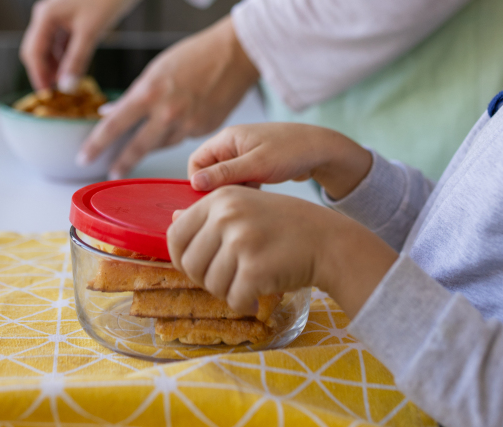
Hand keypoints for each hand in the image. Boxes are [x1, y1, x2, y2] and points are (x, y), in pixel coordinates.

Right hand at [20, 0, 184, 90]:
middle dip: (44, 71)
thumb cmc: (107, 0)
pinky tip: (73, 68)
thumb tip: (65, 87)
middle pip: (35, 50)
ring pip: (48, 47)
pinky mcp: (67, 17)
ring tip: (66, 84)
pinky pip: (59, 42)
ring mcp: (55, 15)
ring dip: (54, 65)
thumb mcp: (91, 34)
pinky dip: (64, 56)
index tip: (47, 95)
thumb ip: (76, 61)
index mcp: (45, 15)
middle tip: (55, 93)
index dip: (38, 75)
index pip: (33, 52)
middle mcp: (45, 14)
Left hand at [78, 17, 260, 175]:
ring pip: (161, 144)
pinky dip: (174, 133)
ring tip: (140, 147)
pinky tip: (176, 122)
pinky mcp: (204, 129)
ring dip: (149, 146)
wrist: (235, 54)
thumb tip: (110, 111)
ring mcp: (188, 124)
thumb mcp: (156, 69)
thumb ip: (133, 94)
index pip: (113, 125)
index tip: (84, 156)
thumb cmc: (195, 54)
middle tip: (109, 172)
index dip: (96, 144)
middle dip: (121, 162)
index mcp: (149, 93)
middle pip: (137, 147)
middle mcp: (167, 112)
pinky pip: (181, 138)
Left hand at [166, 186, 396, 317]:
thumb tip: (173, 218)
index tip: (199, 266)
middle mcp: (227, 216)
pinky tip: (257, 295)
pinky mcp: (255, 268)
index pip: (175, 235)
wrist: (329, 240)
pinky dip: (243, 303)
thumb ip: (210, 214)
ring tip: (248, 282)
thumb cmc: (286, 225)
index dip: (181, 258)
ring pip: (210, 285)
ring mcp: (241, 241)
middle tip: (229, 278)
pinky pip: (233, 299)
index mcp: (220, 198)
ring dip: (227, 292)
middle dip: (205, 279)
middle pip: (190, 264)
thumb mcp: (247, 205)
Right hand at [188, 123, 373, 200]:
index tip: (211, 200)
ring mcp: (245, 154)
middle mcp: (233, 145)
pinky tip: (260, 197)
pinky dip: (247, 191)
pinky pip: (241, 181)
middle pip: (210, 171)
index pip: (197, 162)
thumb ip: (225, 174)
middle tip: (234, 202)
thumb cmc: (291, 151)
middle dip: (218, 189)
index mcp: (227, 139)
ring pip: (227, 179)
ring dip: (235, 191)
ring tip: (251, 198)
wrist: (324, 150)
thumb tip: (195, 183)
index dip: (199, 182)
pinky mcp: (256, 164)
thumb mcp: (257, 165)